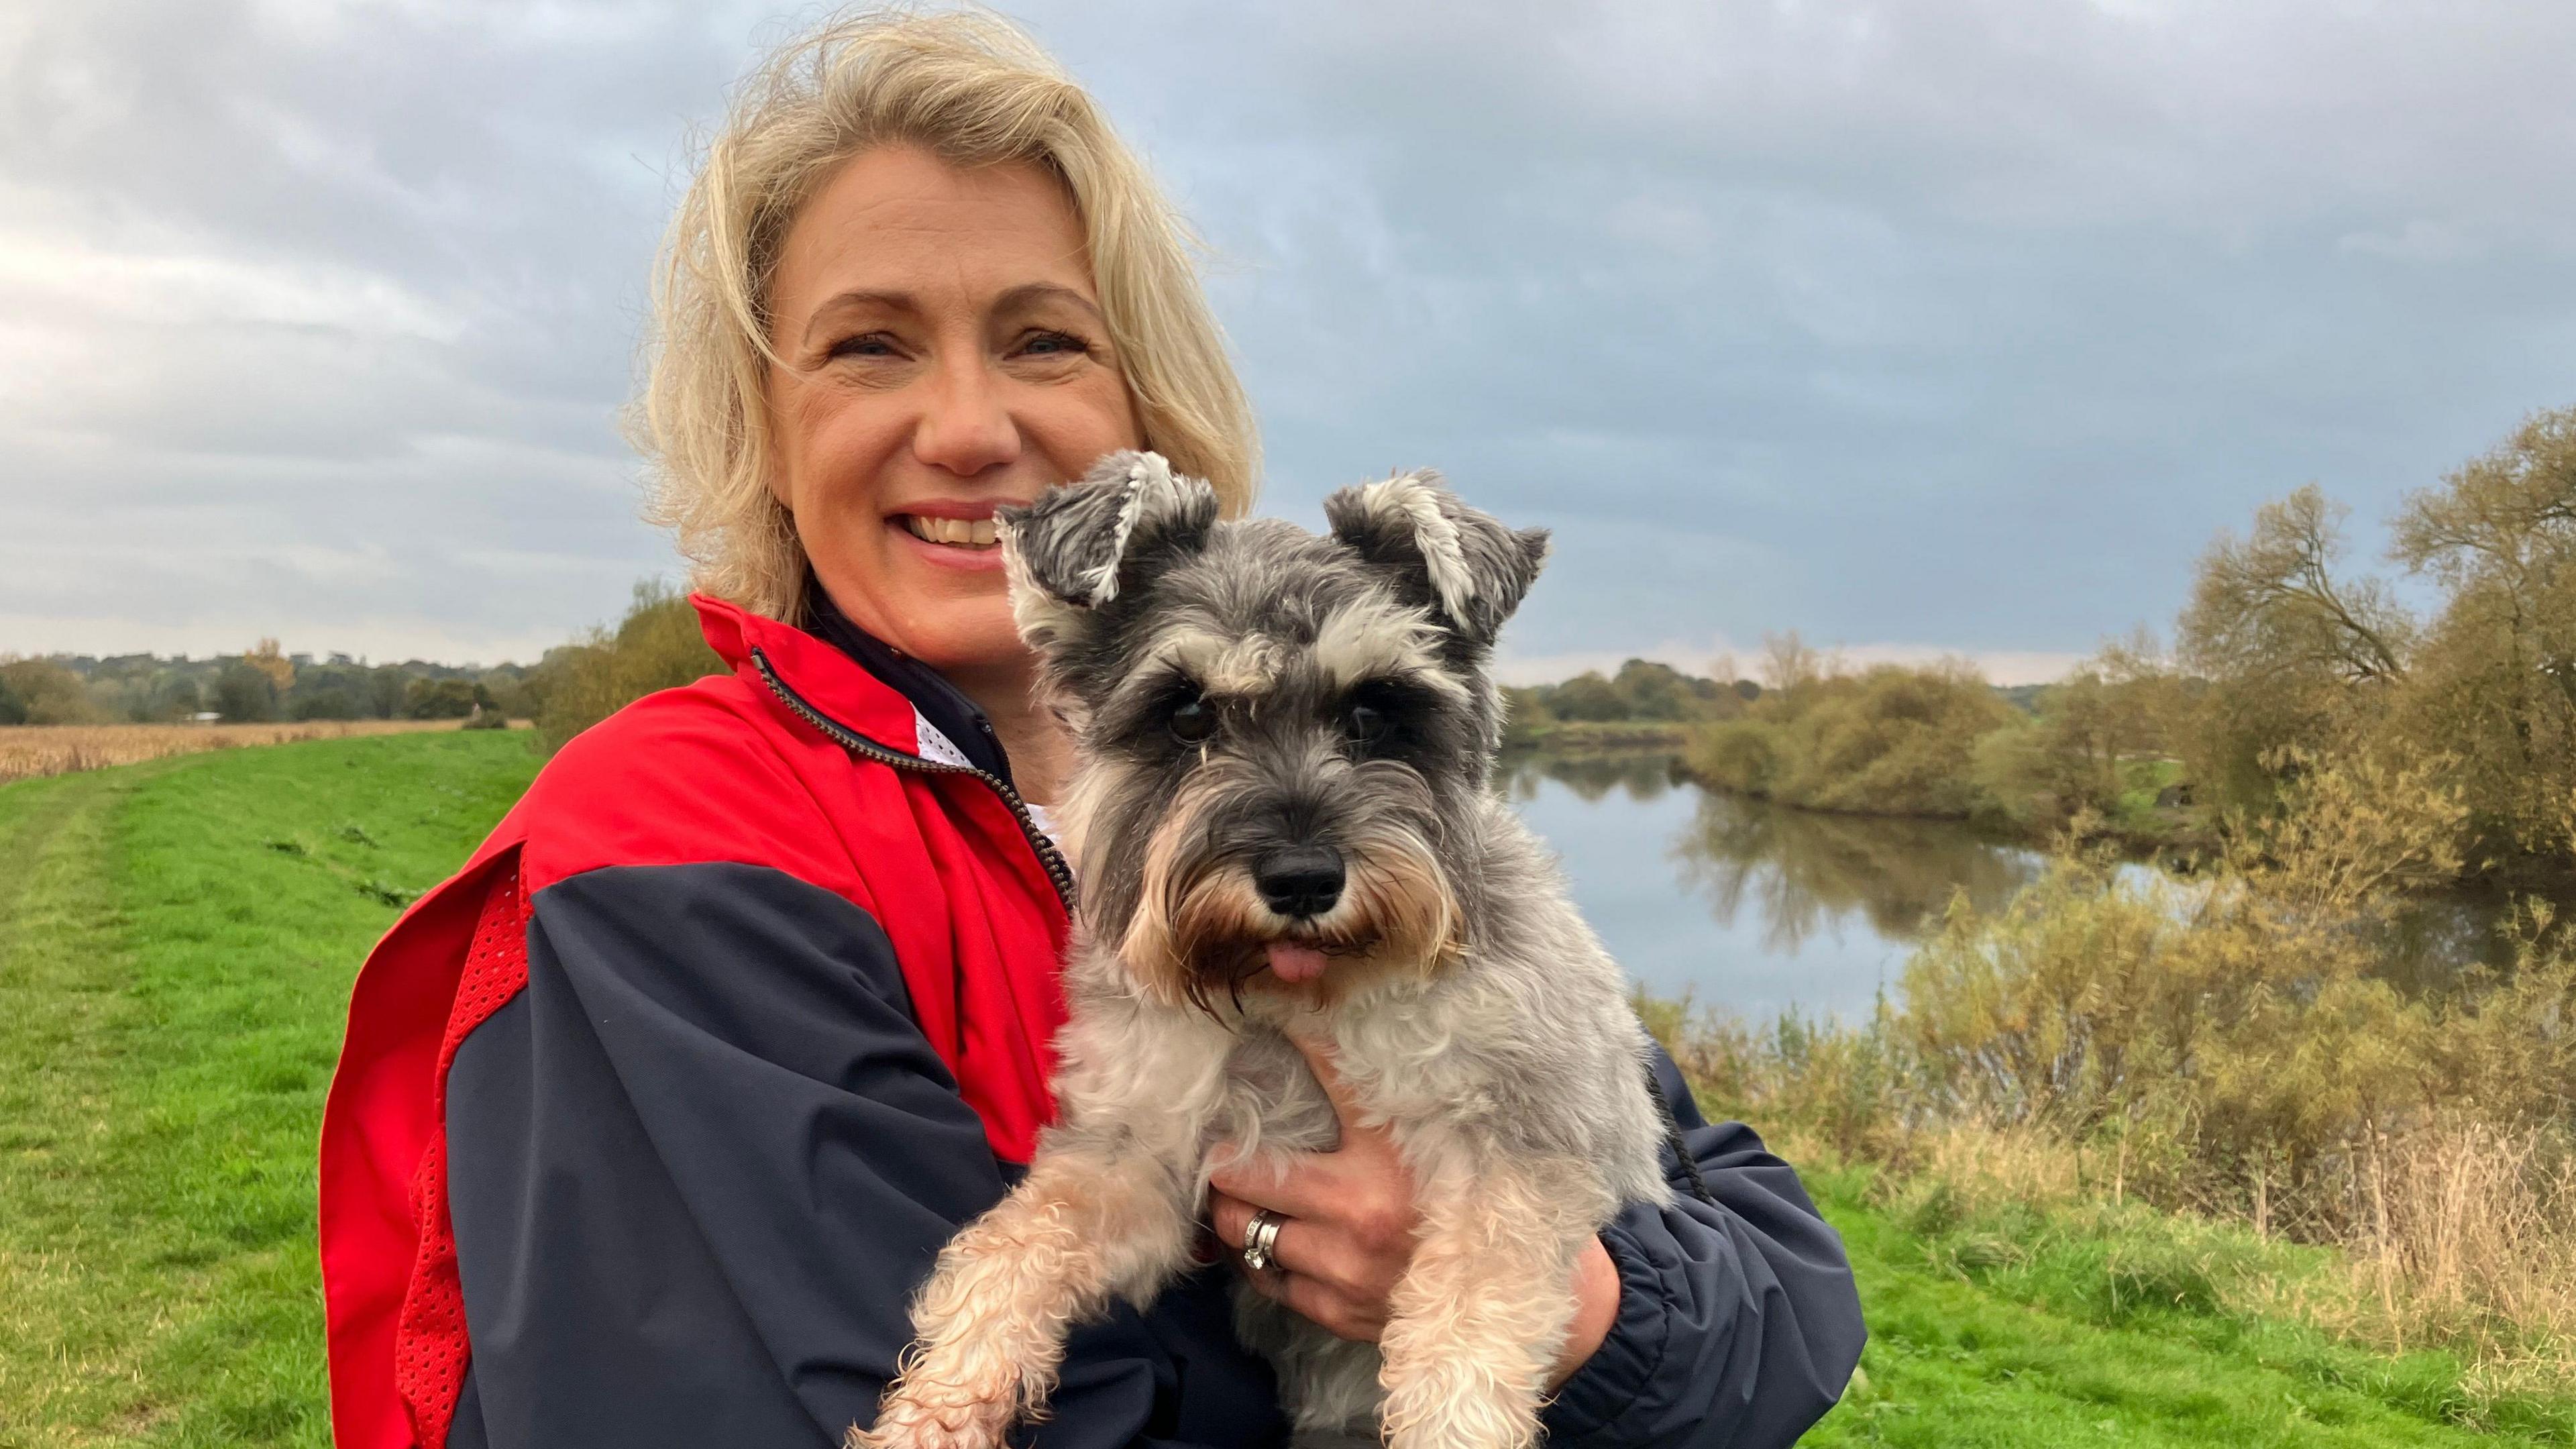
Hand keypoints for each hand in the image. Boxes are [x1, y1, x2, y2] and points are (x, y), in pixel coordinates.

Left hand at [1205, 1032, 1620, 1389]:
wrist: (1516, 1289)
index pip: (1326, 1082)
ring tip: (1233, 1194)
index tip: (1256, 1049)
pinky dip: (1259, 1258)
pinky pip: (1271, 1281)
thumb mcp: (1439, 1135)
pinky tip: (1267, 1237)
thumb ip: (1384, 1088)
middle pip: (1246, 1183)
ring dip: (1233, 1214)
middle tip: (1218, 1150)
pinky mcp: (1341, 1313)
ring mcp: (1346, 1273)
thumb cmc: (1475, 1200)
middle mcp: (1361, 1219)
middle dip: (1223, 1166)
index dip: (1289, 1050)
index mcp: (1389, 1162)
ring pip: (1247, 1235)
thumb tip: (1337, 1020)